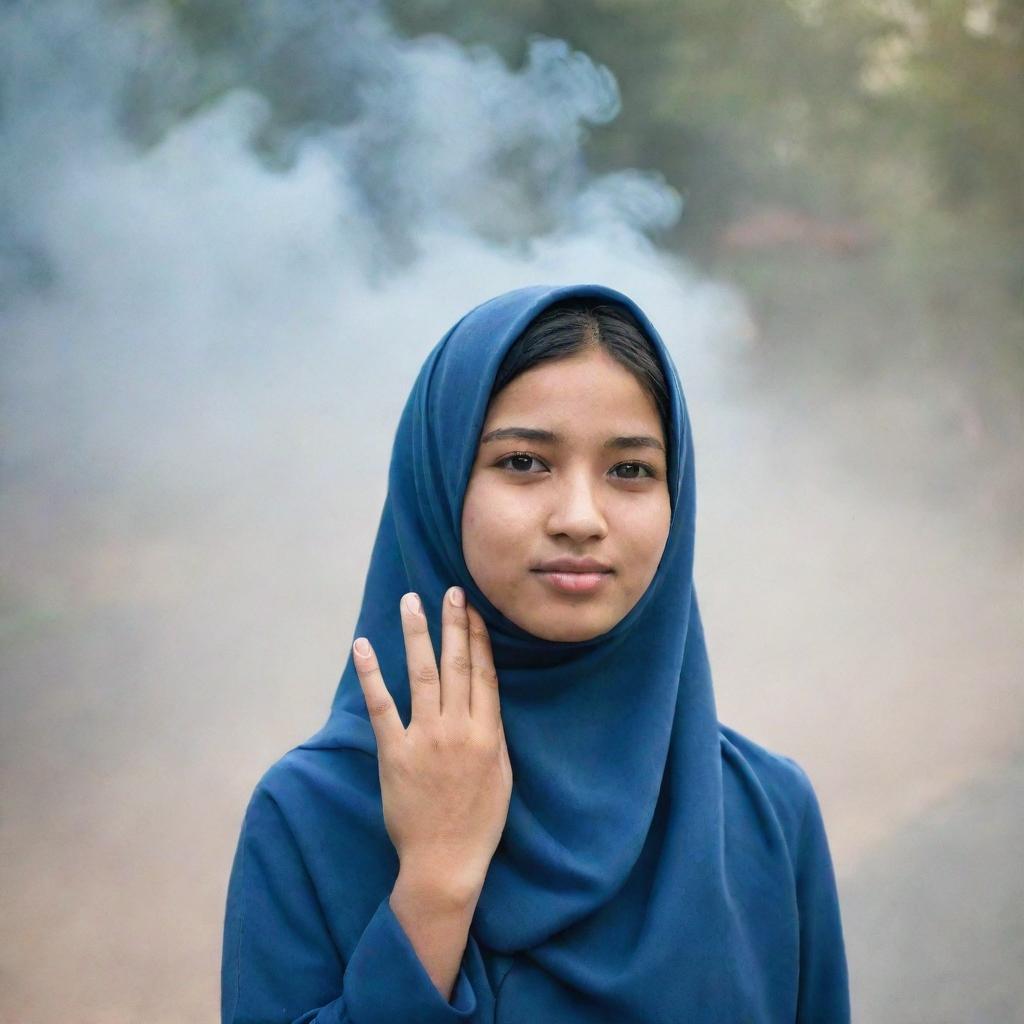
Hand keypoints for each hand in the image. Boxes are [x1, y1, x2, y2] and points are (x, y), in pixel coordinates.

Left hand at [352, 587, 512, 903]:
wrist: (446, 861)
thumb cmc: (479, 821)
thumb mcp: (502, 774)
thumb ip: (493, 733)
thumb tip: (486, 697)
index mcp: (488, 733)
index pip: (484, 673)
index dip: (479, 638)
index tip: (474, 610)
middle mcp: (458, 728)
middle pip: (456, 664)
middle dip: (454, 623)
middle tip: (450, 591)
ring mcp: (425, 737)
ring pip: (422, 674)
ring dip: (417, 634)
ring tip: (411, 602)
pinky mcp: (395, 752)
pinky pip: (382, 706)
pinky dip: (371, 674)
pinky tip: (363, 646)